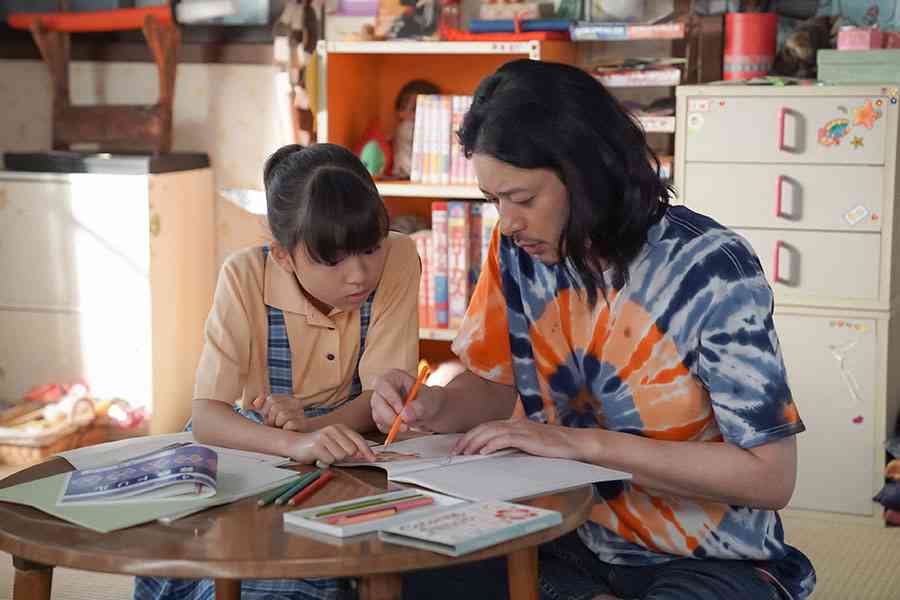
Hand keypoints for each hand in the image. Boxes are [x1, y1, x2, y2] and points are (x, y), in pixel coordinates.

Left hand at [251, 394, 306, 430]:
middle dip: (271, 419)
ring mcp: (301, 413)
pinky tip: (289, 432)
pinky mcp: (305, 423)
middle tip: (275, 425)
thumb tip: (255, 404)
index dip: (266, 410)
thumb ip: (261, 406)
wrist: (301, 439)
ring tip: (282, 428)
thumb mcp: (270, 414)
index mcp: (287, 398)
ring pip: (282, 415)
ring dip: (279, 425)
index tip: (269, 417)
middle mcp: (296, 403)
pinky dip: (287, 430)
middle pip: (275, 407)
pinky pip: (290, 425)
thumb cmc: (282, 426)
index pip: (271, 399)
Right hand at [290, 424, 375, 464]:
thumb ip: (350, 449)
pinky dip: (325, 462)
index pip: (358, 439)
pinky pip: (329, 459)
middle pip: (351, 450)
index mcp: (340, 427)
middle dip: (346, 457)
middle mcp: (333, 429)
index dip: (367, 450)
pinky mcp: (317, 445)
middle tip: (334, 455)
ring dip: (333, 459)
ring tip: (325, 454)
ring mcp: (325, 436)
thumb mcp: (336, 444)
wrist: (295, 444)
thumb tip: (364, 456)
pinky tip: (319, 457)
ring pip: (341, 456)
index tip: (373, 459)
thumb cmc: (318, 446)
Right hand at [371, 369, 444, 434]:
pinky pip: (381, 425)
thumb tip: (405, 415)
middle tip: (405, 426)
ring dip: (393, 425)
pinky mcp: (379, 415)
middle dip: (390, 416)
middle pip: (377, 402)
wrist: (427, 408)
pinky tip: (404, 425)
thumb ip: (419, 407)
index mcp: (393, 376)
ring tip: (409, 425)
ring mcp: (379, 402)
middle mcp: (382, 388)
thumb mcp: (428, 401)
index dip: (391, 398)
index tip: (401, 411)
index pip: (383, 384)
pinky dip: (392, 429)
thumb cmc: (428, 400)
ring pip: (377, 415)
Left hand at [451, 417, 588, 460]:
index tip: (459, 448)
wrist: (574, 443)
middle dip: (467, 439)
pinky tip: (484, 452)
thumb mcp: (529, 443)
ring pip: (492, 432)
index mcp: (514, 423)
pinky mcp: (529, 438)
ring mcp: (522, 429)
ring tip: (465, 453)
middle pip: (484, 428)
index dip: (470, 436)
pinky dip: (493, 444)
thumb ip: (513, 444)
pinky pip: (506, 439)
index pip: (486, 427)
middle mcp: (515, 423)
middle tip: (455, 452)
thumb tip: (494, 452)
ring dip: (475, 442)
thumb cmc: (553, 445)